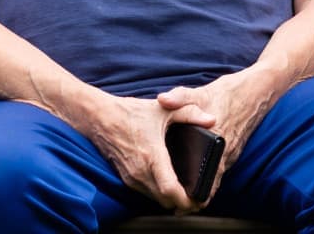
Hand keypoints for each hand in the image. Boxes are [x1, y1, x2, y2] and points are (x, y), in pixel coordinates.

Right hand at [83, 95, 202, 212]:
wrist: (100, 117)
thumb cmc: (131, 112)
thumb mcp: (163, 109)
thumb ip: (190, 113)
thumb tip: (212, 120)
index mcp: (152, 156)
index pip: (170, 190)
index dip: (186, 200)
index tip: (199, 200)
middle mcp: (140, 172)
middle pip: (165, 201)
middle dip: (182, 203)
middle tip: (197, 197)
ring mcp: (132, 178)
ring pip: (155, 199)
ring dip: (170, 198)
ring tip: (185, 191)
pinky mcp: (126, 179)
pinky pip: (146, 193)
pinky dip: (158, 192)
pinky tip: (168, 182)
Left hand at [156, 71, 264, 204]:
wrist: (255, 91)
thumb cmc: (227, 93)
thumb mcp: (200, 92)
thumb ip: (180, 97)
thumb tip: (161, 100)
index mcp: (216, 141)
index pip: (207, 180)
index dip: (193, 196)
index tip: (179, 206)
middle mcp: (225, 151)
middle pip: (210, 183)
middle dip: (194, 196)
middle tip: (177, 207)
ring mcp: (231, 152)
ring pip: (215, 176)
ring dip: (202, 186)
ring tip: (182, 195)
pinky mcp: (233, 149)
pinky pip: (219, 167)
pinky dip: (208, 173)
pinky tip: (195, 173)